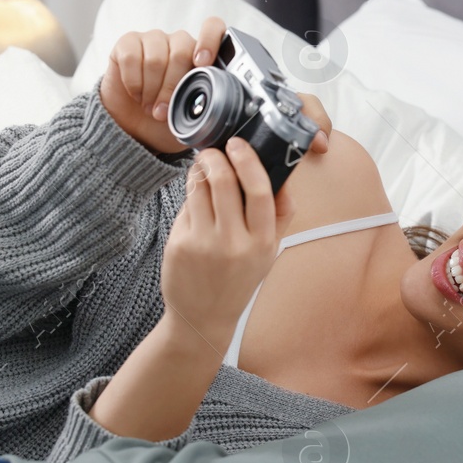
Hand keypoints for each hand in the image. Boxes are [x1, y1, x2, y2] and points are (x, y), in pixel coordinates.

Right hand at [99, 16, 335, 156]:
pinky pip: (129, 53)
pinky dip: (133, 79)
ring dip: (156, 87)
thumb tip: (323, 143)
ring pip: (157, 50)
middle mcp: (185, 45)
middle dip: (176, 74)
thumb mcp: (237, 134)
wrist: (140, 136)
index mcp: (213, 59)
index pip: (216, 26)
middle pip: (183, 40)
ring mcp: (155, 43)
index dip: (210, 37)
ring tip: (157, 112)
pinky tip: (139, 98)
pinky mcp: (126, 48)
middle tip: (171, 104)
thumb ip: (285, 131)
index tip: (203, 63)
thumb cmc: (194, 130)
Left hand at [159, 137, 289, 347]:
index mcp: (262, 243)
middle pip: (224, 183)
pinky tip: (196, 198)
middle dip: (216, 157)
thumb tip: (283, 175)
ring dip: (200, 170)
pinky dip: (191, 195)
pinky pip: (186, 207)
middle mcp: (233, 243)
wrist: (204, 317)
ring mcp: (203, 244)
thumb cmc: (239, 279)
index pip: (260, 192)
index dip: (248, 161)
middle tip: (214, 151)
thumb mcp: (269, 252)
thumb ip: (279, 215)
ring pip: (199, 189)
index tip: (238, 144)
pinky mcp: (179, 245)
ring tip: (203, 167)